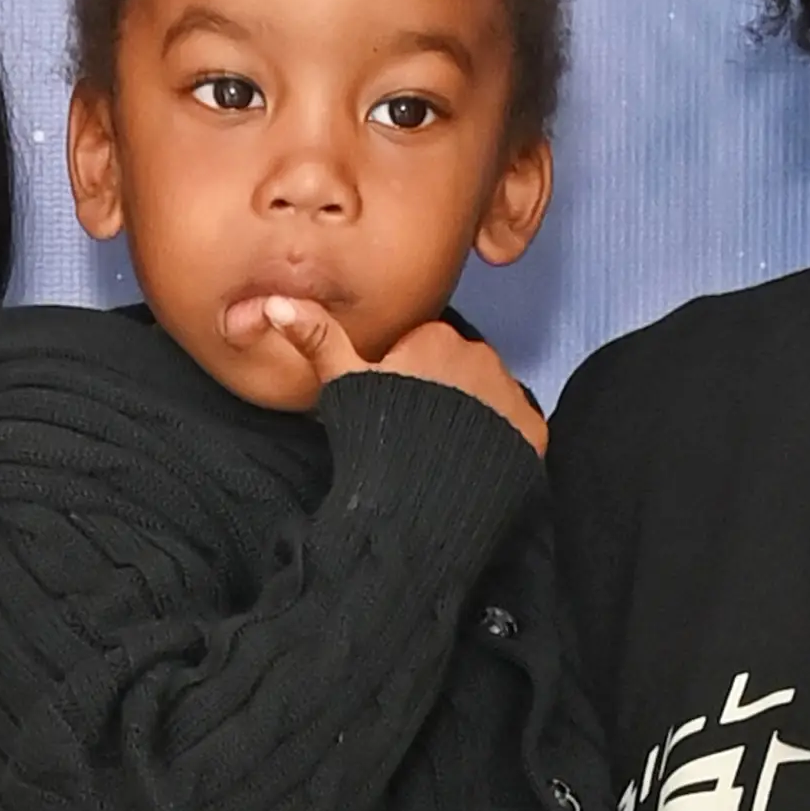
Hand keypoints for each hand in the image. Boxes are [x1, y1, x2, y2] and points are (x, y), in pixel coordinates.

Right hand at [238, 296, 546, 455]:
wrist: (416, 507)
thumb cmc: (375, 442)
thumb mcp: (341, 386)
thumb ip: (318, 338)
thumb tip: (276, 303)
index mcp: (435, 337)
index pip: (427, 349)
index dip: (409, 380)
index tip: (396, 407)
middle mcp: (481, 356)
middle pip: (461, 371)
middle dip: (445, 396)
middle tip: (420, 433)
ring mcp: (510, 393)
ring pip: (492, 398)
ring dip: (477, 418)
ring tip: (446, 452)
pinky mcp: (533, 432)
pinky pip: (520, 429)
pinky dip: (505, 444)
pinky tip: (478, 464)